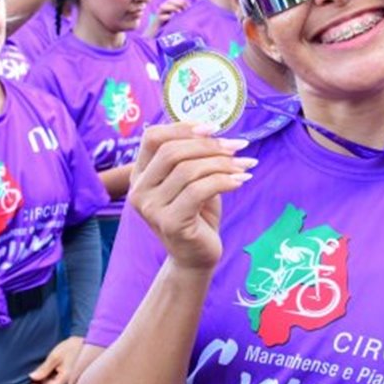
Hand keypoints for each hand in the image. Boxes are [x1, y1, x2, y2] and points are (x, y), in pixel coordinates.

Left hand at [29, 336, 82, 383]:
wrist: (88, 341)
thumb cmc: (72, 347)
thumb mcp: (55, 356)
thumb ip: (44, 368)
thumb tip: (32, 377)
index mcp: (65, 378)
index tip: (31, 381)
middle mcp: (68, 381)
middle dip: (42, 383)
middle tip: (36, 372)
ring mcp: (70, 378)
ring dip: (47, 379)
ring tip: (44, 367)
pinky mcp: (71, 375)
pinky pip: (59, 379)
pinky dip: (53, 375)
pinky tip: (51, 367)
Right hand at [130, 122, 253, 270]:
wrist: (197, 256)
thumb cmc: (197, 214)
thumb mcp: (193, 180)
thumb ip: (194, 156)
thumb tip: (214, 130)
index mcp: (140, 174)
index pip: (153, 137)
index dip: (183, 127)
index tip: (214, 129)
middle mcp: (139, 190)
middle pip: (172, 151)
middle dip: (210, 146)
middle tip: (238, 148)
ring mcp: (151, 208)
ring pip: (188, 170)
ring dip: (223, 163)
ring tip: (244, 165)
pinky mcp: (170, 223)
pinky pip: (199, 190)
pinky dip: (224, 181)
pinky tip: (242, 181)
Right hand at [145, 0, 189, 36]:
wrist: (156, 36)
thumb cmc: (168, 28)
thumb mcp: (176, 20)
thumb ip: (181, 15)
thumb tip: (191, 12)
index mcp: (168, 8)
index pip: (174, 0)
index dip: (181, 1)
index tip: (189, 6)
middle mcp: (163, 10)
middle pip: (169, 1)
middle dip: (177, 3)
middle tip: (184, 8)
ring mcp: (159, 15)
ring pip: (163, 7)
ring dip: (172, 8)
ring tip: (179, 12)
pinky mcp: (157, 22)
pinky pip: (160, 17)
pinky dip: (167, 17)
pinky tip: (172, 18)